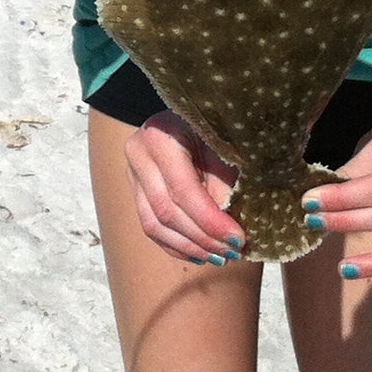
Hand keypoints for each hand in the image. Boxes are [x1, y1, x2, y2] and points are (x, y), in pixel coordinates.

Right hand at [125, 113, 247, 264]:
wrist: (190, 114)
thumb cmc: (212, 127)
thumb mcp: (223, 146)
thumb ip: (226, 184)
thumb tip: (233, 229)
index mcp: (160, 137)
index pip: (182, 191)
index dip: (211, 221)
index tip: (239, 239)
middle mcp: (138, 154)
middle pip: (166, 211)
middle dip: (202, 238)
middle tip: (233, 253)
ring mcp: (132, 173)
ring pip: (154, 225)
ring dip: (189, 247)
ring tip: (219, 257)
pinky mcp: (135, 190)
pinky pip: (151, 227)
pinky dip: (176, 246)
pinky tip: (200, 254)